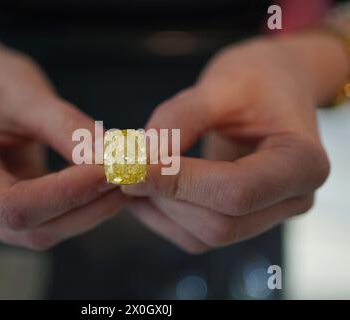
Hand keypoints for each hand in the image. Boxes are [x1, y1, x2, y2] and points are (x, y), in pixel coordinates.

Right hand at [0, 33, 125, 249]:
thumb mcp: (25, 95)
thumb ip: (67, 129)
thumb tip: (112, 159)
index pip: (14, 206)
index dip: (67, 194)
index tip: (112, 171)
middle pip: (33, 228)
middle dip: (87, 206)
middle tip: (131, 177)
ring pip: (45, 231)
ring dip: (90, 210)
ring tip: (125, 180)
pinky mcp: (7, 211)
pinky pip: (48, 220)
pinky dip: (81, 206)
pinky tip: (106, 184)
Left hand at [123, 33, 343, 253]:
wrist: (275, 86)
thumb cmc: (257, 79)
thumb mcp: (222, 84)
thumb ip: (181, 119)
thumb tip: (140, 157)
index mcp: (302, 163)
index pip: (236, 191)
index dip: (177, 182)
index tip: (130, 166)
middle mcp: (292, 198)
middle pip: (220, 223)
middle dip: (165, 196)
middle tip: (124, 167)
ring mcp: (268, 214)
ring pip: (204, 235)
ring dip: (159, 208)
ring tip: (132, 173)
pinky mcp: (242, 219)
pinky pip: (196, 235)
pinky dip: (163, 216)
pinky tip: (144, 187)